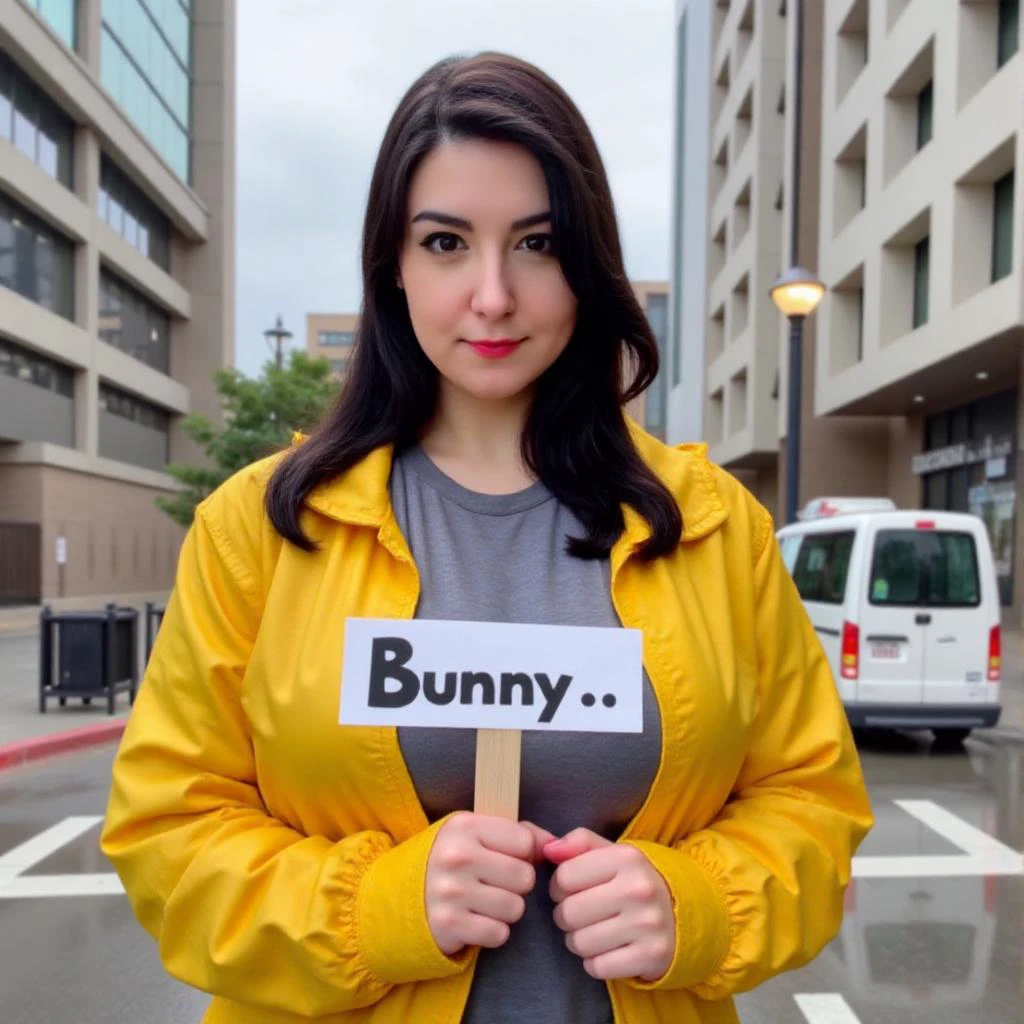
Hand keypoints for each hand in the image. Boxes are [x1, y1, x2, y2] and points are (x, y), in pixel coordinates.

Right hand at [426, 813, 553, 954]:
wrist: (396, 897)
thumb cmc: (449, 861)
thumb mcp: (474, 834)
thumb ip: (517, 834)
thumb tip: (555, 845)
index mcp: (465, 826)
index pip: (524, 842)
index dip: (523, 854)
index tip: (506, 858)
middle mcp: (456, 856)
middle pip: (525, 877)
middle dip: (517, 885)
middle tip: (497, 884)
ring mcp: (450, 892)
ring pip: (515, 908)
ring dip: (506, 910)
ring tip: (486, 902)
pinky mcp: (448, 925)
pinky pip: (499, 934)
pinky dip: (493, 932)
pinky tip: (477, 920)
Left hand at [545, 828, 674, 981]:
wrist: (683, 914)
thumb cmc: (634, 881)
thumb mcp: (613, 854)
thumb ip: (580, 844)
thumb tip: (548, 849)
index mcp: (627, 858)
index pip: (564, 877)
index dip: (559, 886)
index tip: (571, 890)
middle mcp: (639, 889)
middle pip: (569, 912)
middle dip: (566, 916)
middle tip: (580, 915)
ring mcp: (647, 925)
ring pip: (580, 943)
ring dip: (578, 941)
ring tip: (592, 932)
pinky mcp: (652, 956)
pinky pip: (598, 967)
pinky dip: (595, 963)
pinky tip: (608, 950)